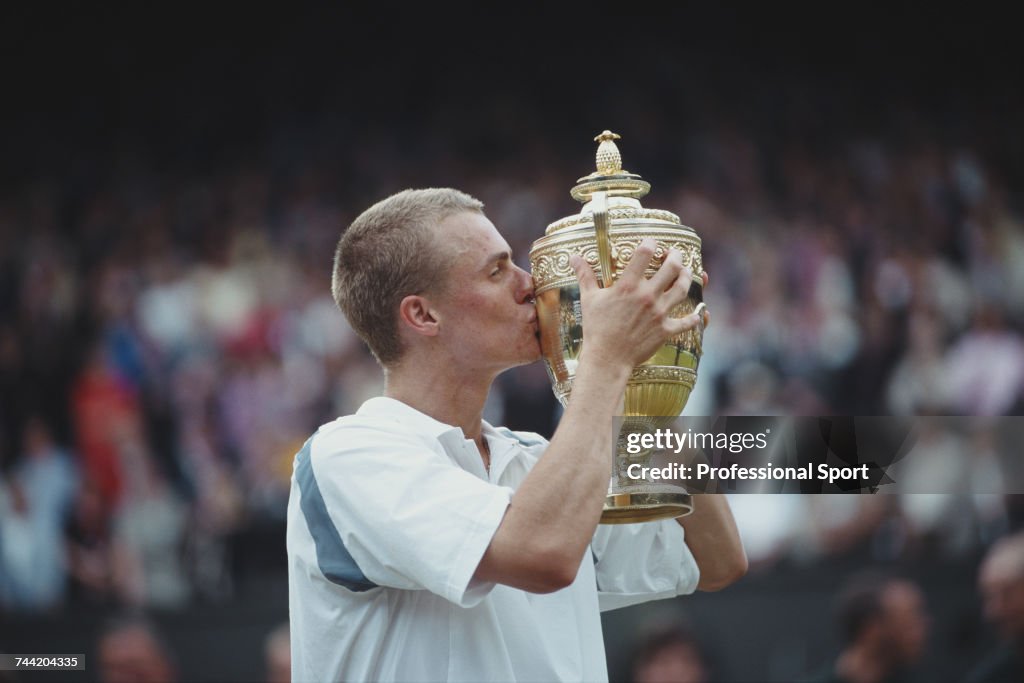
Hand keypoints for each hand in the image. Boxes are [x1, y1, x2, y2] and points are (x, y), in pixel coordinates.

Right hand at [570, 238, 701, 369]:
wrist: (607, 358)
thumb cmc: (596, 329)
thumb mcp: (589, 299)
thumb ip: (585, 276)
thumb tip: (574, 257)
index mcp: (628, 286)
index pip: (644, 254)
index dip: (651, 243)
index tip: (651, 242)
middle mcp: (647, 296)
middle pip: (672, 267)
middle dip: (676, 256)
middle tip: (674, 254)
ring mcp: (659, 313)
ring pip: (683, 288)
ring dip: (687, 277)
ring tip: (685, 273)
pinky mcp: (666, 329)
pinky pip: (687, 321)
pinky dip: (694, 317)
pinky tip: (697, 313)